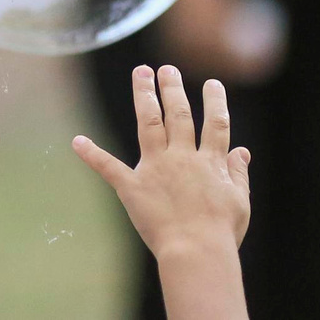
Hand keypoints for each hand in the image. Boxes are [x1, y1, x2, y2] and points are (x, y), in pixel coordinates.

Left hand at [73, 66, 250, 268]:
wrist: (197, 250)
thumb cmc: (221, 231)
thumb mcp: (239, 201)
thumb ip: (238, 174)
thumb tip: (242, 151)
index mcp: (209, 163)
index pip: (215, 124)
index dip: (215, 102)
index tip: (212, 83)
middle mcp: (182, 158)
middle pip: (178, 115)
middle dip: (172, 88)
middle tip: (166, 68)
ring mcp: (155, 168)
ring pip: (149, 123)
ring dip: (144, 96)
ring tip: (141, 73)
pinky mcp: (132, 186)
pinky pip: (108, 167)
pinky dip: (91, 154)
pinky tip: (77, 141)